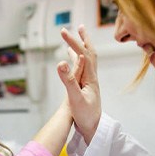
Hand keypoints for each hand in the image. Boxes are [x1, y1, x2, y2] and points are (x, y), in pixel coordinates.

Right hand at [57, 25, 100, 144]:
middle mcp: (91, 77)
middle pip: (90, 53)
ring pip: (87, 61)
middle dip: (83, 39)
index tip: (63, 31)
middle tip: (79, 27)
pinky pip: (83, 70)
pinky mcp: (86, 88)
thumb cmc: (86, 115)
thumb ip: (68, 80)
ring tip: (75, 40)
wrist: (94, 128)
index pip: (83, 53)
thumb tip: (60, 62)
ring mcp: (89, 82)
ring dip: (82, 48)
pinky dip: (78, 61)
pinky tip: (75, 63)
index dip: (73, 41)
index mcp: (90, 77)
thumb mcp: (75, 98)